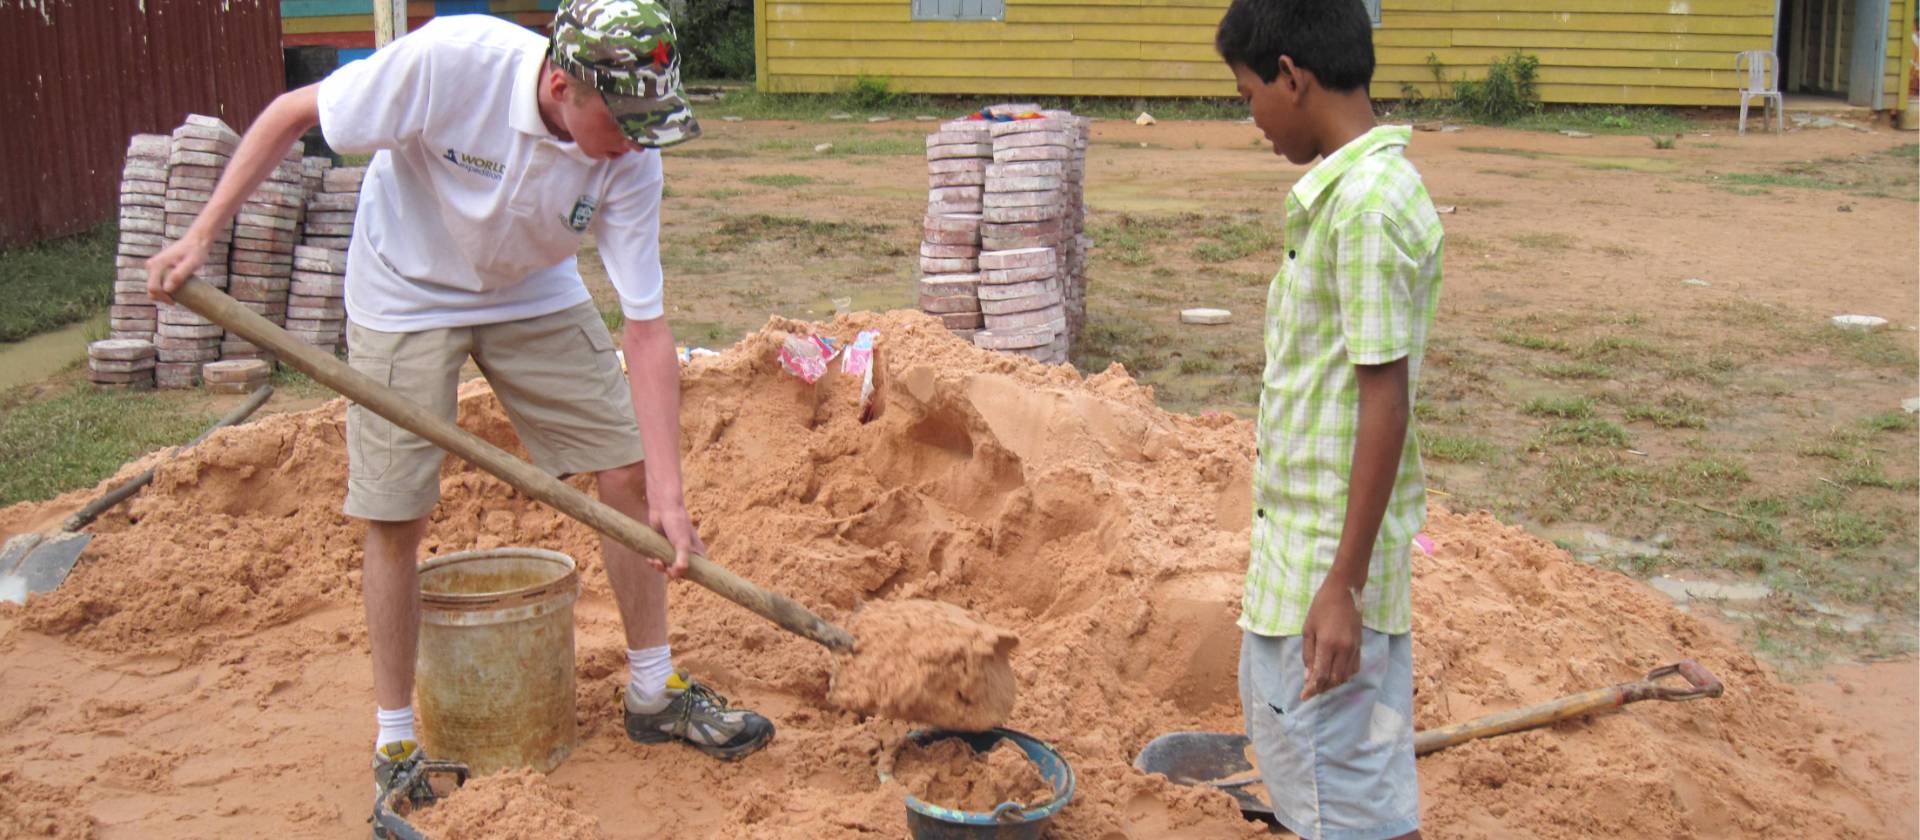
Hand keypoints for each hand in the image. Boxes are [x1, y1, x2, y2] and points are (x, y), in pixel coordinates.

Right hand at [145, 232, 211, 304]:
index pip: (153, 288)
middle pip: (151, 288)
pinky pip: (158, 281)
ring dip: (163, 293)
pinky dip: (165, 288)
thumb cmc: (196, 252)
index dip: (162, 298)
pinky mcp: (158, 267)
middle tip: (177, 300)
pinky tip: (176, 290)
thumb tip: (167, 289)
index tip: (175, 302)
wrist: (197, 240)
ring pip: (154, 286)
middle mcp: (151, 264)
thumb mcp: (191, 264)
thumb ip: (179, 275)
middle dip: (162, 297)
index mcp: (157, 264)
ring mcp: (154, 265)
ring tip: (179, 294)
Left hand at [646, 500, 704, 579]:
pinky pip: (660, 560)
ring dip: (660, 567)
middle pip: (681, 571)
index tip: (675, 574)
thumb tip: (677, 574)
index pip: (696, 571)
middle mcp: (687, 553)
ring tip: (655, 561)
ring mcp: (675, 550)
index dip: (687, 575)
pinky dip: (655, 562)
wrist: (664, 508)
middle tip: (663, 567)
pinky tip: (650, 559)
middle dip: (670, 571)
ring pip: (669, 567)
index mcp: (697, 552)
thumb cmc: (677, 523)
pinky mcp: (663, 547)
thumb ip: (682, 558)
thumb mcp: (681, 542)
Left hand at [1299, 579, 1362, 700]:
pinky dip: (1344, 675)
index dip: (1312, 689)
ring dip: (1333, 683)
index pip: (1321, 675)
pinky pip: (1354, 668)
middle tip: (1311, 690)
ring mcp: (1354, 648)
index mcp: (1327, 644)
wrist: (1344, 592)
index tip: (1303, 697)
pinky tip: (1335, 674)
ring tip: (1322, 683)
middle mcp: (1343, 649)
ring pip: (1345, 676)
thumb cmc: (1321, 608)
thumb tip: (1308, 676)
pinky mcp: (1360, 646)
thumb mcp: (1308, 629)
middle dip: (1322, 688)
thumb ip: (1308, 654)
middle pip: (1334, 679)